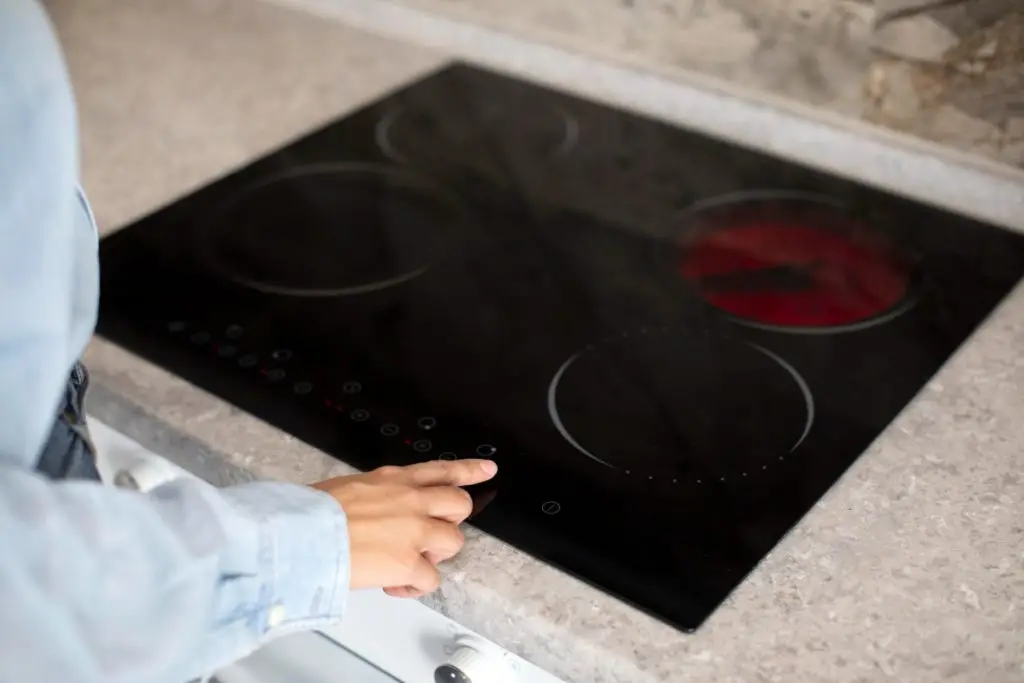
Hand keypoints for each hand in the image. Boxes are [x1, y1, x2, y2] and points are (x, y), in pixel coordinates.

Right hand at [312, 459, 496, 597]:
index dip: (468, 470)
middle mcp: (411, 501)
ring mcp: (415, 532)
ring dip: (434, 556)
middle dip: (452, 521)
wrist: (302, 533)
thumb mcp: (348, 488)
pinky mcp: (410, 564)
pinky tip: (394, 586)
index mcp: (393, 479)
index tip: (487, 469)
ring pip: (453, 542)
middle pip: (459, 505)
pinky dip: (415, 588)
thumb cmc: (311, 513)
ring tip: (407, 563)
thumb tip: (371, 511)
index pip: (440, 470)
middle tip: (430, 536)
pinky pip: (431, 580)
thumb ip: (373, 496)